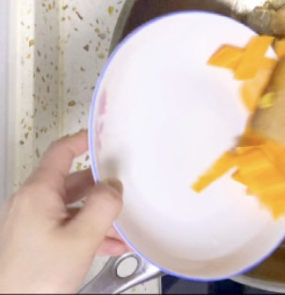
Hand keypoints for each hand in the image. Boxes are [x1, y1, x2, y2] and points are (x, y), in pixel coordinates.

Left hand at [0, 130, 128, 292]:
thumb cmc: (33, 279)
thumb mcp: (81, 239)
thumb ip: (103, 206)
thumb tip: (114, 186)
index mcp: (37, 193)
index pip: (61, 152)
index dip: (84, 140)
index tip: (102, 137)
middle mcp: (30, 204)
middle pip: (71, 181)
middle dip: (101, 186)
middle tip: (123, 187)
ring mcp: (29, 223)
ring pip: (71, 207)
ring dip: (98, 214)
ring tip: (122, 226)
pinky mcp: (33, 242)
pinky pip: (65, 226)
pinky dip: (88, 231)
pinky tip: (109, 245)